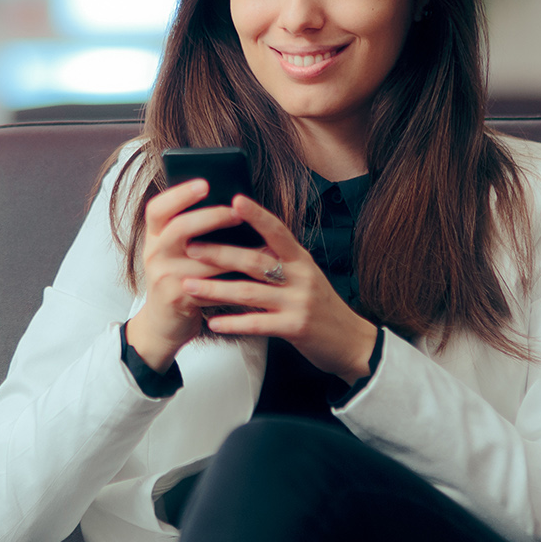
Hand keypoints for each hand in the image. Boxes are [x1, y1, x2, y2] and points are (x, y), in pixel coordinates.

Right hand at [123, 179, 246, 371]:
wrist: (163, 324)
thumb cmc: (179, 278)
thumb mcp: (177, 252)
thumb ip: (193, 231)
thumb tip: (234, 206)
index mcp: (154, 235)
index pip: (157, 208)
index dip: (179, 194)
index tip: (204, 183)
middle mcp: (154, 253)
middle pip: (179, 228)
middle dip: (210, 217)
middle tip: (236, 212)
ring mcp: (163, 276)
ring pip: (201, 259)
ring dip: (232, 251)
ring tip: (258, 244)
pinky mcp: (177, 298)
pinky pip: (209, 285)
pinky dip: (232, 279)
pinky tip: (252, 274)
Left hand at [183, 195, 380, 381]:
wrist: (351, 341)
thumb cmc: (321, 305)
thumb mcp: (305, 275)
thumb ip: (279, 260)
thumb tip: (242, 240)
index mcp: (301, 259)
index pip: (277, 230)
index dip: (257, 215)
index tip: (234, 200)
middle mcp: (301, 276)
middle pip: (255, 261)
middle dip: (220, 254)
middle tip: (190, 248)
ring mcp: (298, 302)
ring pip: (250, 292)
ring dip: (216, 289)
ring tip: (189, 286)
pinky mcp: (295, 328)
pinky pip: (258, 324)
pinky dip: (233, 323)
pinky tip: (212, 322)